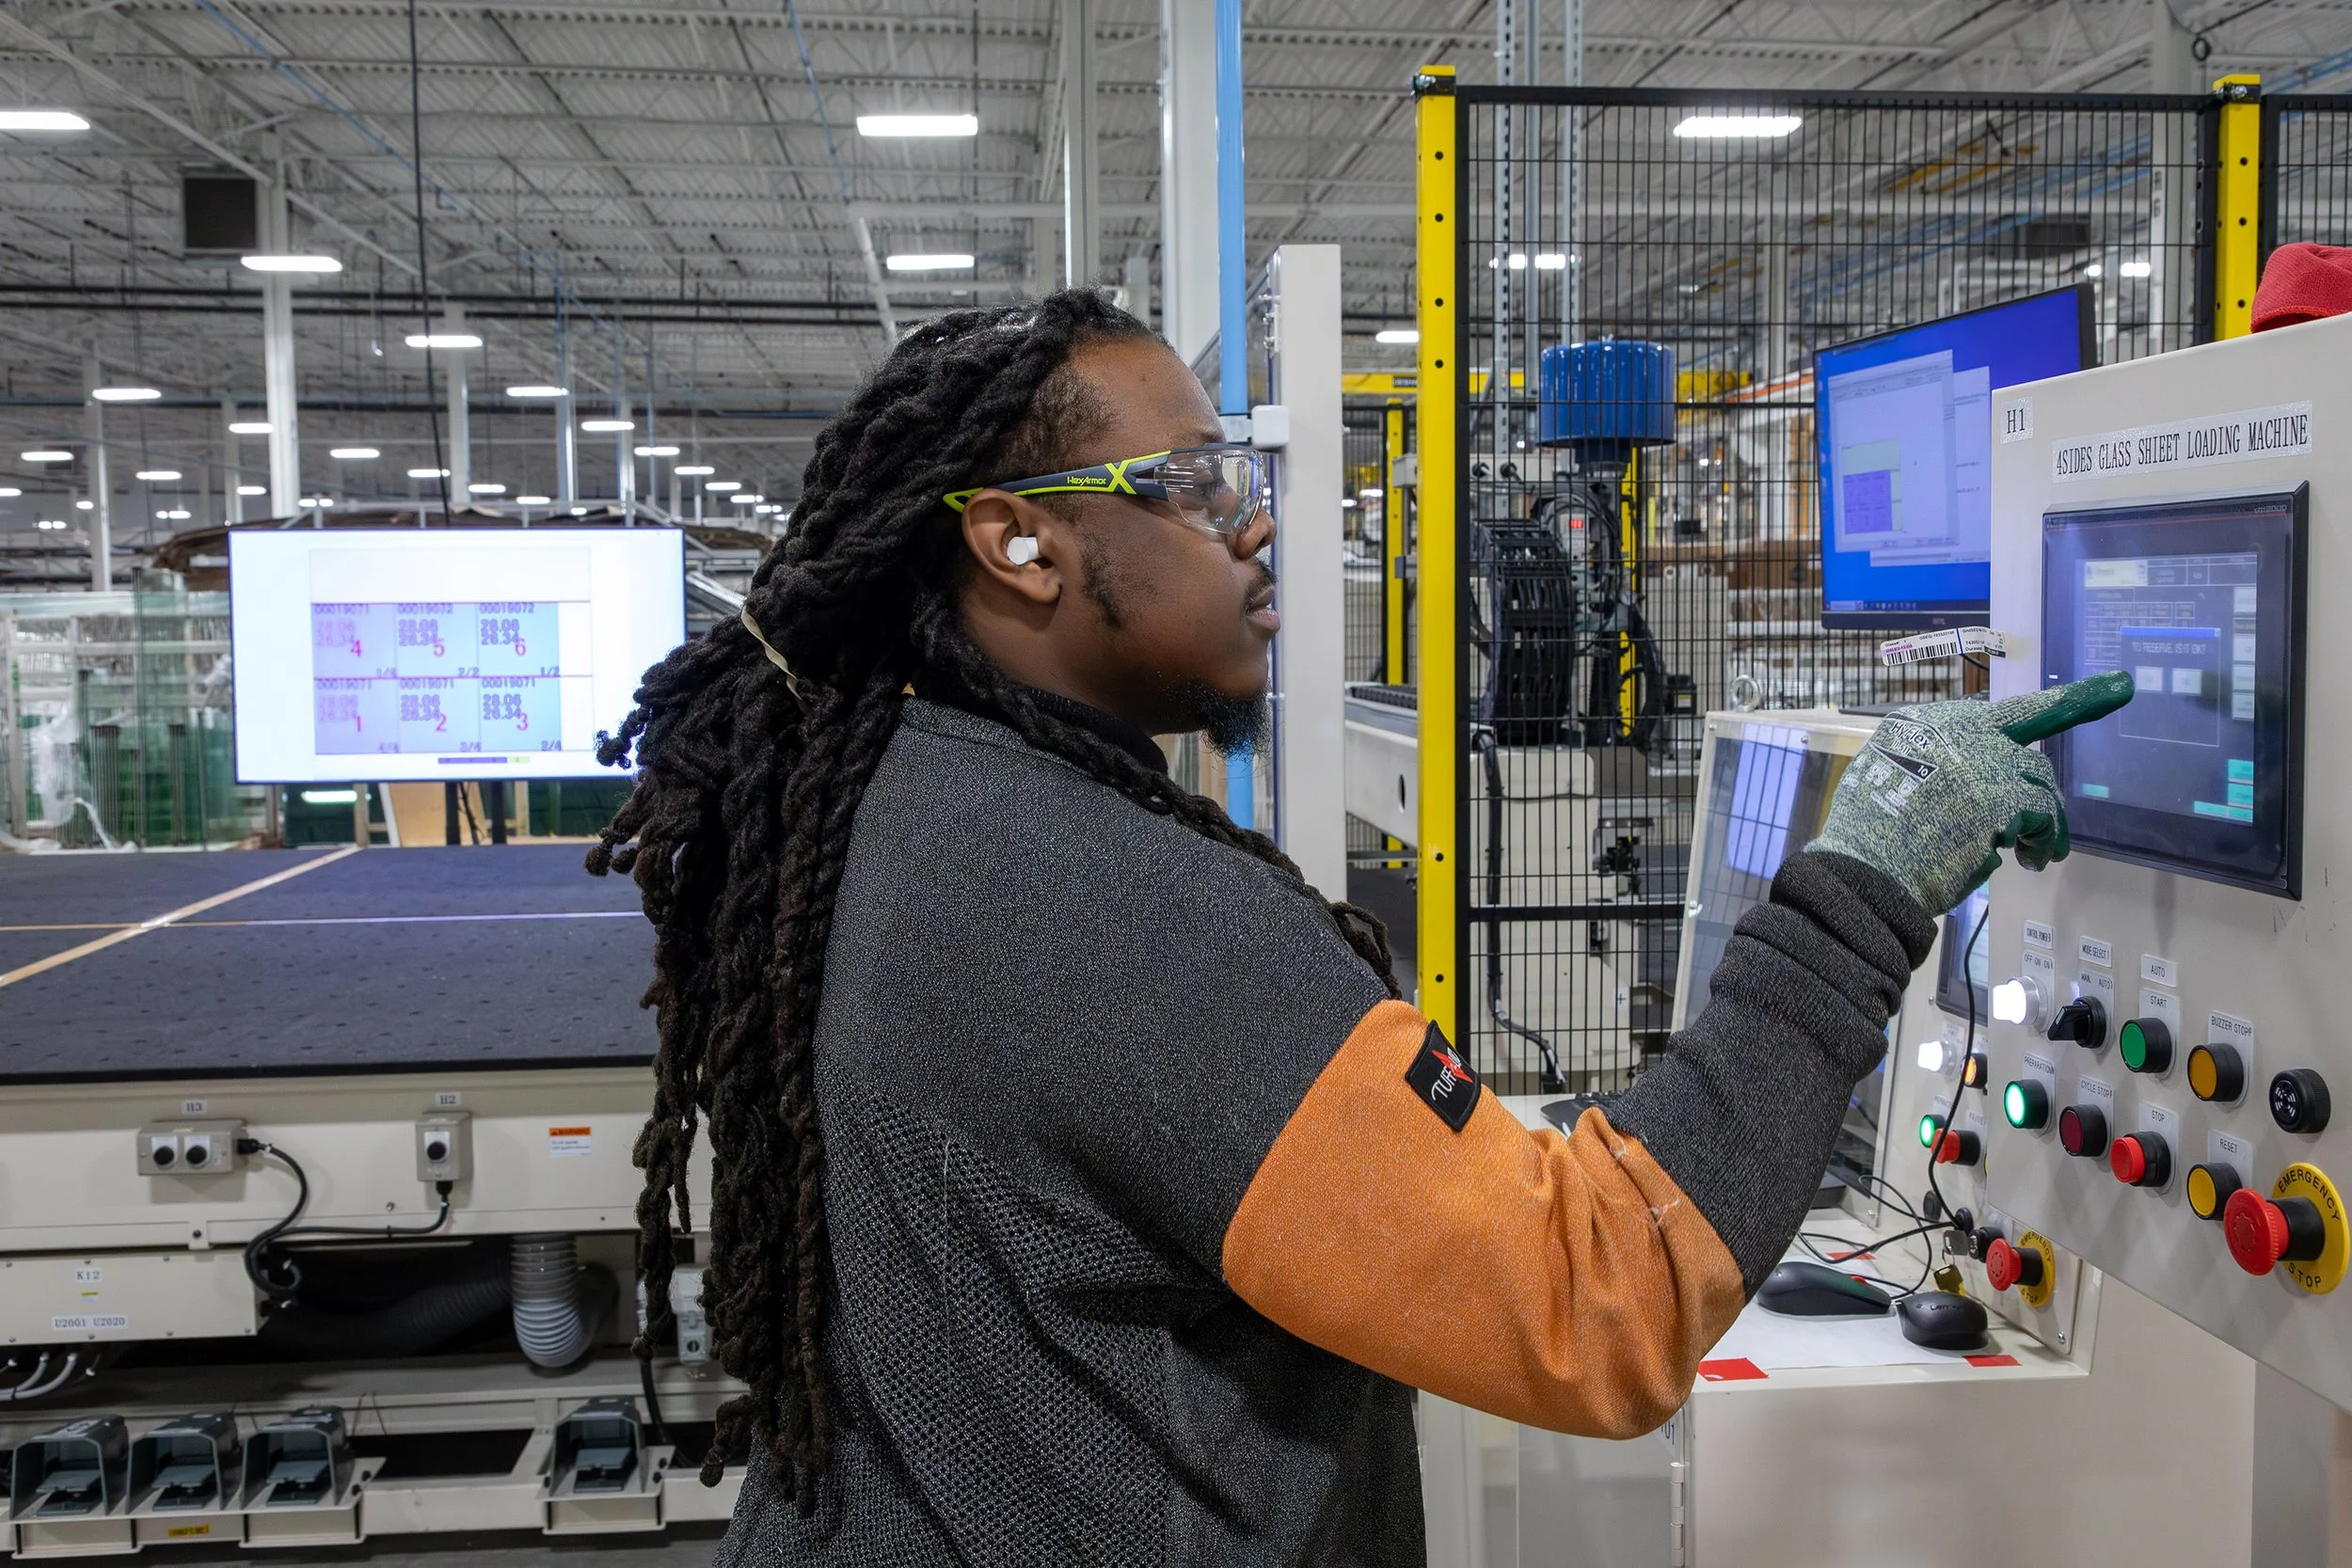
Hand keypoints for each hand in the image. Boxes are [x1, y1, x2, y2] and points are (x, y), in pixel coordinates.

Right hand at [1808, 671, 2134, 916]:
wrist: (1862, 876)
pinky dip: (2044, 839)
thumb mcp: (1885, 783)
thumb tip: (1975, 794)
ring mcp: (1978, 760)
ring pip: (2038, 775)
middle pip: (2026, 722)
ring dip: (2046, 816)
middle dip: (2078, 704)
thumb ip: (1930, 770)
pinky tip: (2032, 860)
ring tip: (2038, 852)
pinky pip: (2045, 814)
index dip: (2034, 699)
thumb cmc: (1868, 844)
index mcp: (1916, 725)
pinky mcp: (2002, 797)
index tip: (2091, 681)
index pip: (1986, 712)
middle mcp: (1949, 730)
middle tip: (2119, 687)